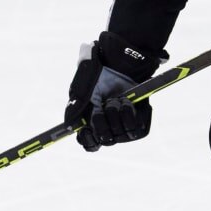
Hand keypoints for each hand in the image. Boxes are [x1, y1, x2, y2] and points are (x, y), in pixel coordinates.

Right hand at [66, 31, 164, 150]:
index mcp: (93, 125)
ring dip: (115, 114)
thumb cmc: (98, 79)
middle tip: (104, 104)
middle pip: (106, 140)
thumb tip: (70, 126)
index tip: (87, 129)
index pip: (90, 144)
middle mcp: (110, 129)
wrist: (118, 66)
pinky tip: (126, 101)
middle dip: (103, 121)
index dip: (89, 140)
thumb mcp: (81, 93)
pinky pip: (136, 127)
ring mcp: (125, 127)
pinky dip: (128, 112)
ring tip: (116, 99)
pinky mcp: (139, 121)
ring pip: (120, 135)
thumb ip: (74, 110)